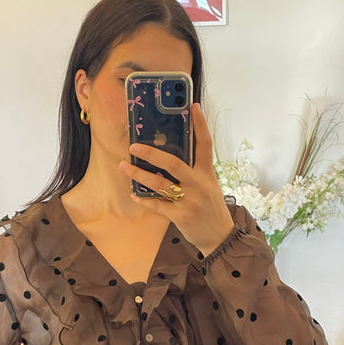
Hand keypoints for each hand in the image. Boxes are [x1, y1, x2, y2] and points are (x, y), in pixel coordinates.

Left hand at [118, 103, 233, 255]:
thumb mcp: (208, 187)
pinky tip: (134, 195)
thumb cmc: (211, 209)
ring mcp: (189, 201)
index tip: (193, 107)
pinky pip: (158, 205)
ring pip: (160, 184)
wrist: (219, 237)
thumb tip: (169, 159)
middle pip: (174, 163)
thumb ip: (194, 173)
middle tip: (134, 146)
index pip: (205, 145)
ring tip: (124, 166)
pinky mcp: (181, 216)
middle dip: (152, 154)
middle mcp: (199, 185)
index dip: (200, 125)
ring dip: (139, 175)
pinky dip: (144, 200)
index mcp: (207, 174)